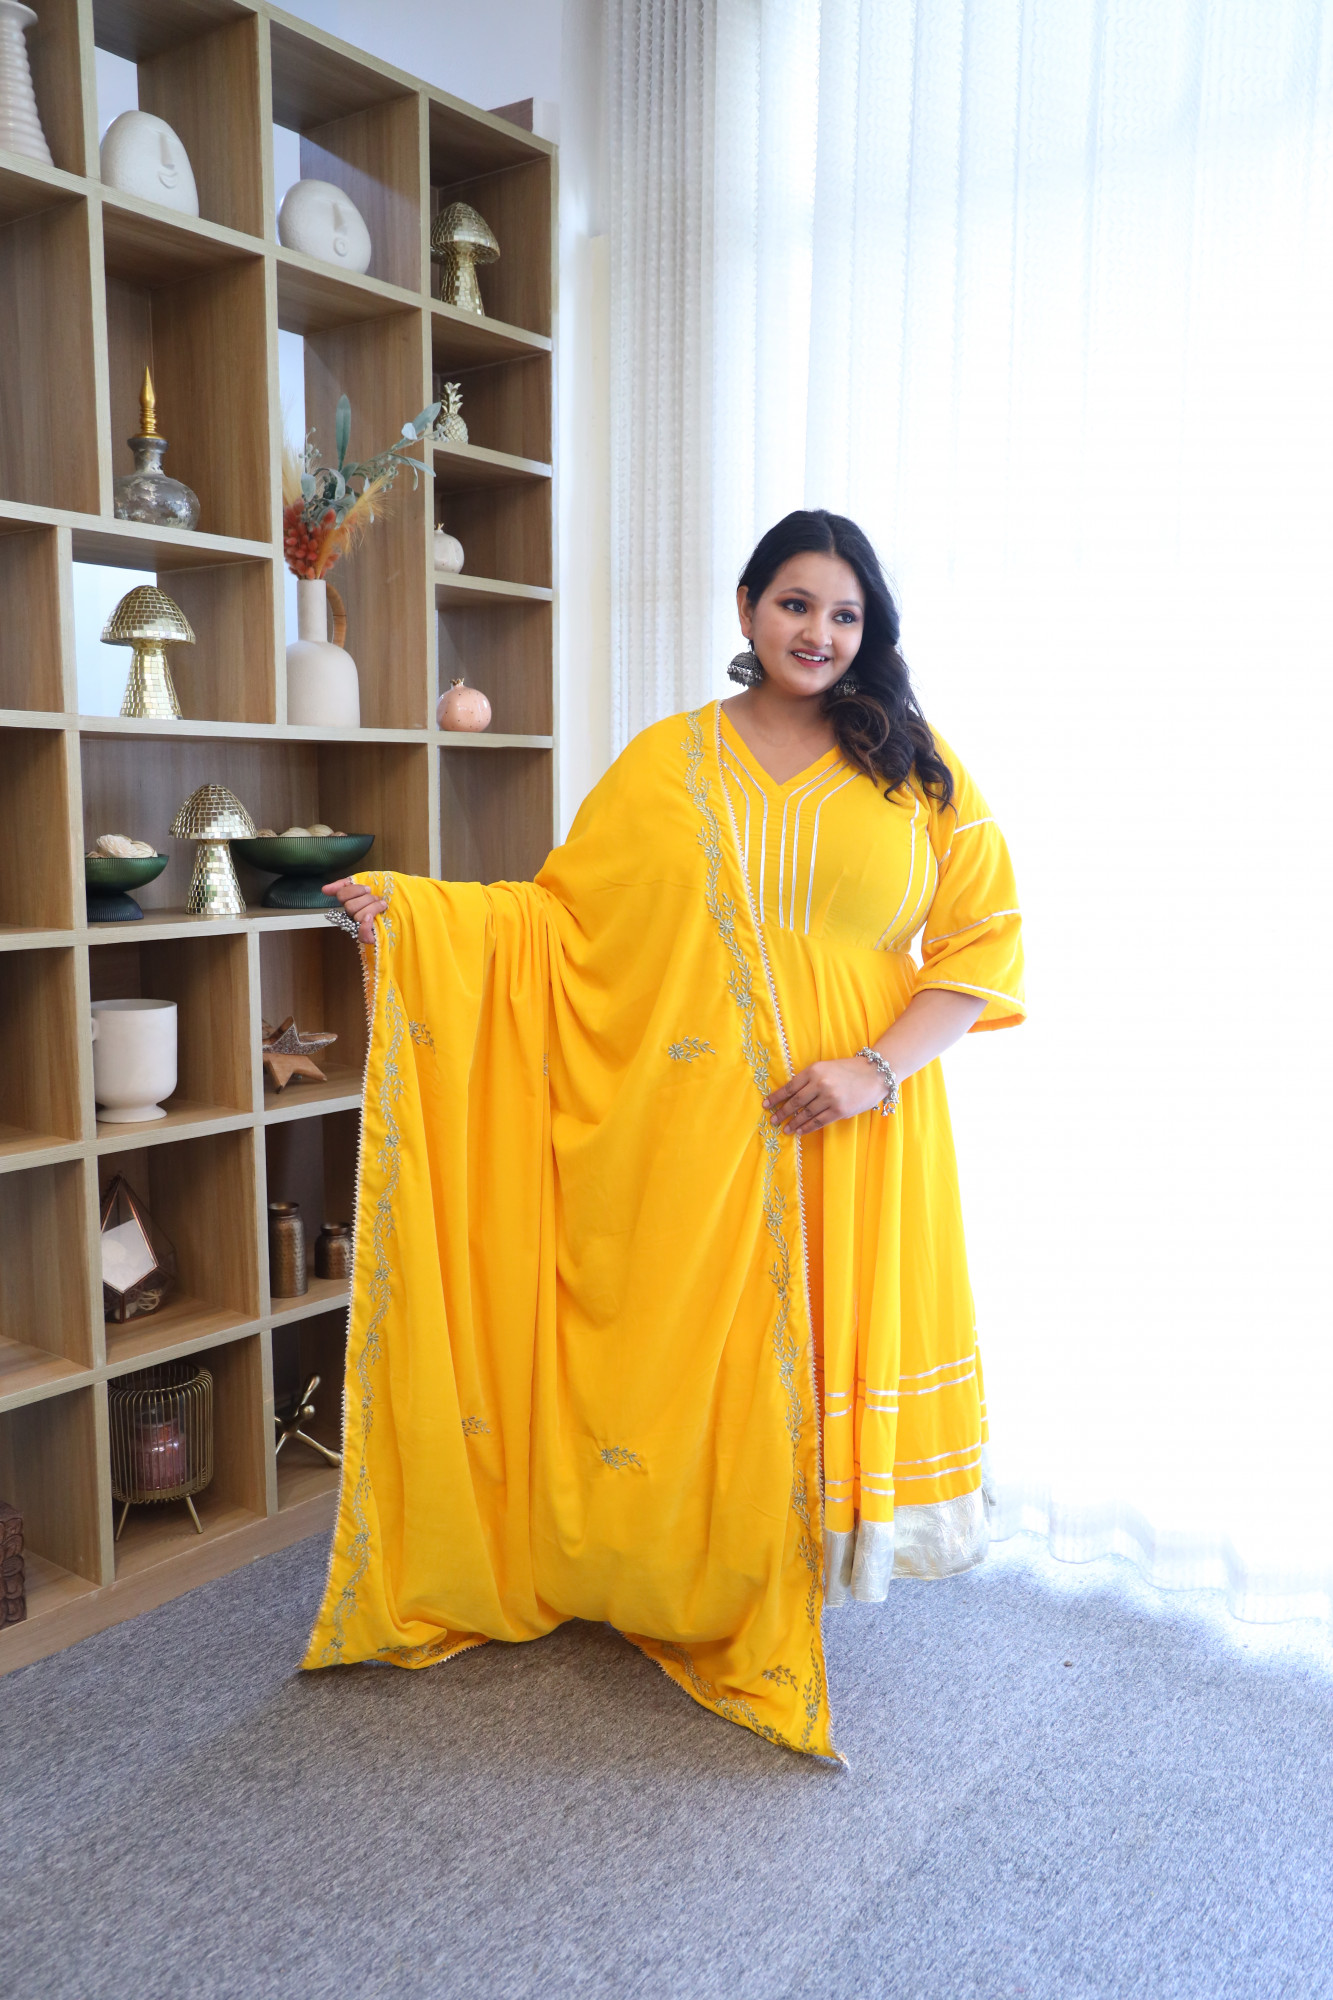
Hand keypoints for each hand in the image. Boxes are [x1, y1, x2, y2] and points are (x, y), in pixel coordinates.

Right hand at [323, 876, 386, 944]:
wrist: (405, 905)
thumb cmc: (385, 893)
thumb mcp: (367, 882)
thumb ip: (346, 884)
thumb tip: (324, 889)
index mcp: (350, 902)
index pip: (342, 896)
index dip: (354, 890)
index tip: (368, 888)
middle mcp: (353, 916)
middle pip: (349, 907)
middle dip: (366, 899)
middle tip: (377, 898)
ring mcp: (361, 927)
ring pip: (358, 917)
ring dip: (373, 908)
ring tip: (383, 905)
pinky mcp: (370, 938)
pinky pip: (362, 935)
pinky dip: (366, 926)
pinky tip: (372, 918)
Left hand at [764, 1056, 886, 1134]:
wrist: (875, 1074)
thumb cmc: (849, 1070)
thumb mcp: (826, 1067)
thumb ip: (810, 1079)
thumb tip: (791, 1096)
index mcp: (814, 1070)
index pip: (790, 1086)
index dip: (776, 1097)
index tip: (766, 1105)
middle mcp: (820, 1083)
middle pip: (795, 1102)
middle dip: (782, 1112)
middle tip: (773, 1120)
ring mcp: (830, 1098)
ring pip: (805, 1114)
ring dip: (793, 1123)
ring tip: (785, 1129)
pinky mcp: (839, 1110)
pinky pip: (818, 1121)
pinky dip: (807, 1128)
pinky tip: (800, 1131)